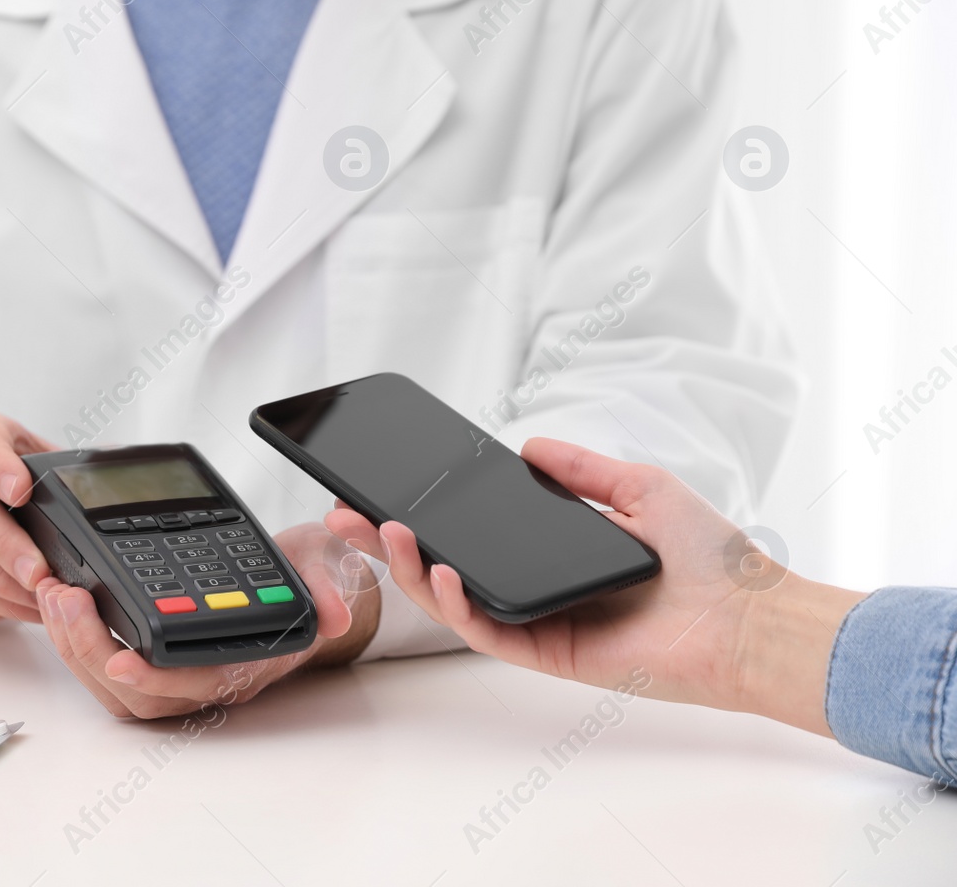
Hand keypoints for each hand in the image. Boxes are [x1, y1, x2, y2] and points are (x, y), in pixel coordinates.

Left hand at [34, 522, 381, 718]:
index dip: (156, 678)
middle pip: (141, 695)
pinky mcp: (160, 655)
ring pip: (118, 688)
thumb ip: (328, 587)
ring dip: (77, 647)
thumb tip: (334, 613)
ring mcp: (183, 671)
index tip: (120, 657)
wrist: (307, 579)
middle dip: (92, 651)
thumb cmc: (311, 578)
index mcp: (250, 661)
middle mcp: (211, 676)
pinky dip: (81, 639)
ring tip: (55, 594)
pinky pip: (111, 666)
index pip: (196, 683)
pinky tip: (64, 600)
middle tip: (66, 597)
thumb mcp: (326, 569)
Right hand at [325, 437, 864, 735]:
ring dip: (410, 568)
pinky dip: (455, 603)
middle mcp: (537, 589)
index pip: (474, 531)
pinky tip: (441, 570)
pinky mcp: (548, 653)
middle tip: (345, 511)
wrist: (754, 618)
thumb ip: (582, 470)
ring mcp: (538, 622)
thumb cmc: (713, 559)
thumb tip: (528, 447)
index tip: (385, 485)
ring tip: (387, 531)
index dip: (426, 512)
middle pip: (443, 564)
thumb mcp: (642, 488)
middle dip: (388, 540)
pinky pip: (486, 631)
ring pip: (452, 600)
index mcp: (553, 553)